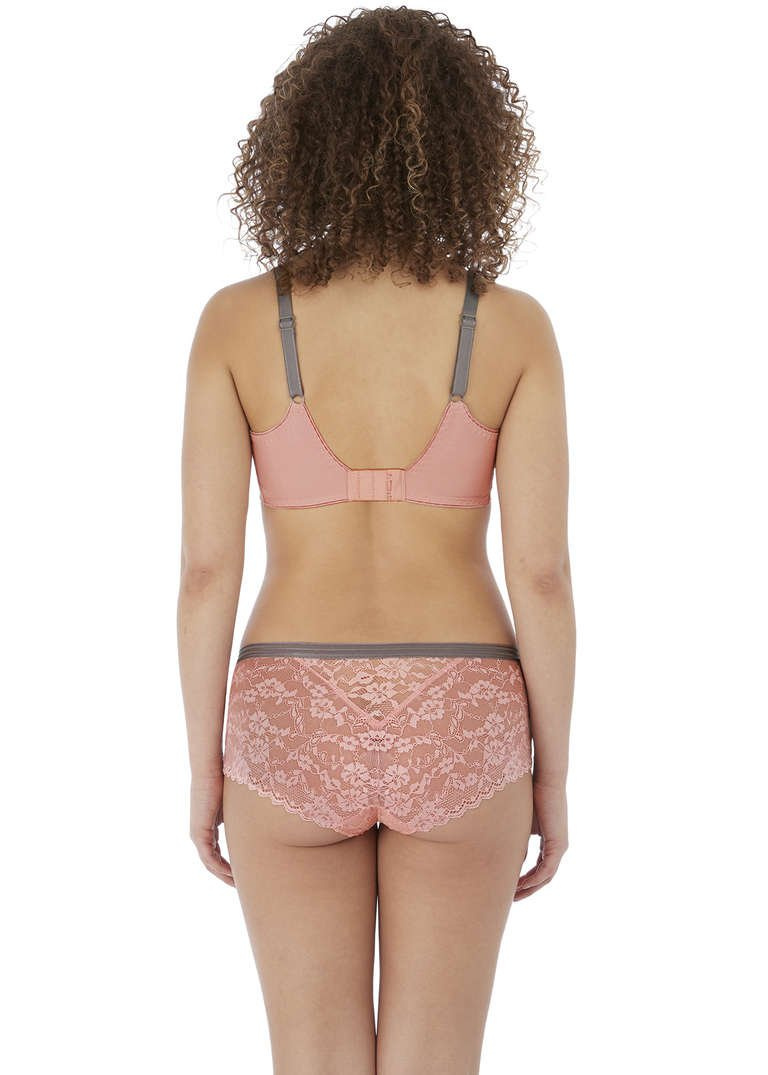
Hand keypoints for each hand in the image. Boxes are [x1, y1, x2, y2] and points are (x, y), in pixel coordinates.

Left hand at [190, 771, 234, 886]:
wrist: (209, 771)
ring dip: (224, 875)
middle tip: (242, 886)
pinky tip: (232, 874)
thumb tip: (263, 812)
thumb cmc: (224, 779)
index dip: (230, 865)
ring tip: (238, 885)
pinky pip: (209, 858)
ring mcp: (198, 835)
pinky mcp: (198, 834)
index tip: (244, 872)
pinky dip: (220, 868)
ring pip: (210, 863)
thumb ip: (243, 813)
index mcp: (209, 826)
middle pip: (213, 862)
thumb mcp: (236, 802)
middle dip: (227, 875)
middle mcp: (201, 834)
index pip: (218, 852)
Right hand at [514, 776, 567, 900]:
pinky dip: (534, 879)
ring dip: (530, 887)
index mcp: (550, 841)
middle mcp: (558, 847)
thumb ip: (516, 839)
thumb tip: (504, 854)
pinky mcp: (559, 845)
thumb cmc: (532, 794)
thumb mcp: (521, 822)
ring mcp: (560, 847)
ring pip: (546, 876)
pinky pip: (547, 870)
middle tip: (511, 898)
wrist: (546, 781)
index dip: (525, 879)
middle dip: (527, 889)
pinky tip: (520, 884)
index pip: (539, 867)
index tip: (510, 886)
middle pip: (543, 876)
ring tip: (513, 895)